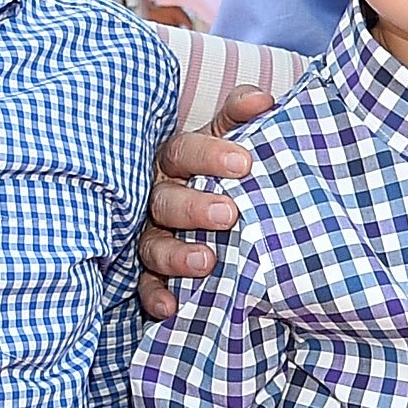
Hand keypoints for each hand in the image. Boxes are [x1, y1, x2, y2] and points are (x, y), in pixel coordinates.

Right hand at [137, 89, 274, 315]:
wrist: (221, 210)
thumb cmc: (226, 171)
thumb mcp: (234, 139)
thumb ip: (244, 115)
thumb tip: (262, 99)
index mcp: (176, 160)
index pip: (183, 151)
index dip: (210, 156)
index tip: (245, 163)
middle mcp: (157, 195)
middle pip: (164, 198)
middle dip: (194, 206)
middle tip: (229, 213)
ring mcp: (150, 234)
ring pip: (152, 243)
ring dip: (176, 254)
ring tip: (207, 261)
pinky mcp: (149, 272)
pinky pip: (145, 285)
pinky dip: (156, 297)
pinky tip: (172, 307)